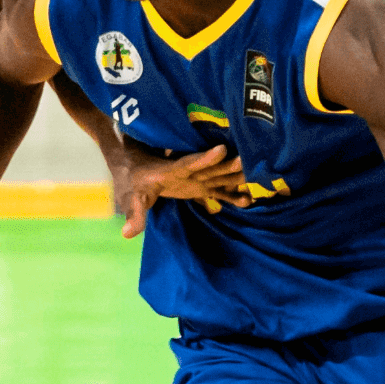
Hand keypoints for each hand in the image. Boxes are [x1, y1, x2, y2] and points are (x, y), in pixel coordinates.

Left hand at [114, 143, 249, 238]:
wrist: (135, 169)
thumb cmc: (133, 182)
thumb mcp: (132, 198)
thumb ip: (135, 214)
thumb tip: (127, 234)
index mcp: (171, 170)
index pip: (189, 163)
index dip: (204, 157)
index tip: (220, 149)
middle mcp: (188, 173)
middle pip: (211, 169)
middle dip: (228, 166)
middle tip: (248, 160)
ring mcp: (196, 180)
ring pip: (219, 177)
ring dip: (236, 177)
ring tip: (257, 176)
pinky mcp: (199, 188)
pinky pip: (219, 191)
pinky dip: (232, 195)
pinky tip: (248, 201)